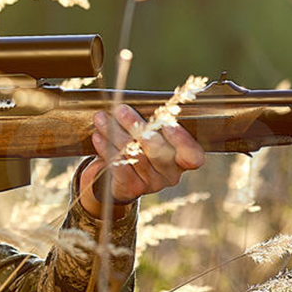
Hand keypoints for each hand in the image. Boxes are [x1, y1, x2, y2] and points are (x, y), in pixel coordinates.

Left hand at [78, 105, 204, 215]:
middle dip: (135, 126)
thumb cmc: (140, 146)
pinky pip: (119, 167)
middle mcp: (171, 174)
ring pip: (133, 155)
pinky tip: (98, 136)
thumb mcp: (150, 134)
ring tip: (101, 118)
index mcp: (182, 159)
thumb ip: (151, 123)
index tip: (167, 124)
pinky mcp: (133, 188)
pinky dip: (107, 149)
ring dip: (114, 133)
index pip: (192, 156)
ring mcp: (152, 184)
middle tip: (119, 109)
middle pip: (156, 150)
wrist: (121, 178)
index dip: (182, 141)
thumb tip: (136, 102)